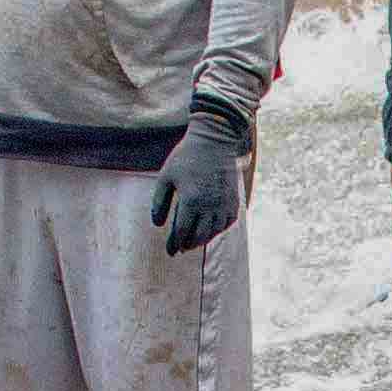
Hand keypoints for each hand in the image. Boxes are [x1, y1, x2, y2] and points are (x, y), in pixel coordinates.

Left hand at [149, 106, 252, 253]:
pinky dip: (218, 229)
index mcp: (191, 200)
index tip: (170, 251)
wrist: (215, 139)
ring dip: (203, 240)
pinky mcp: (234, 200)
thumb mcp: (166, 177)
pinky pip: (227, 222)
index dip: (175, 244)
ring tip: (194, 240)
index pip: (182, 232)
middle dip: (188, 245)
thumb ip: (159, 202)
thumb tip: (157, 225)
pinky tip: (210, 229)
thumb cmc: (186, 156)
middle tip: (180, 248)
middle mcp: (210, 206)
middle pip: (199, 237)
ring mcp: (224, 203)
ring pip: (214, 232)